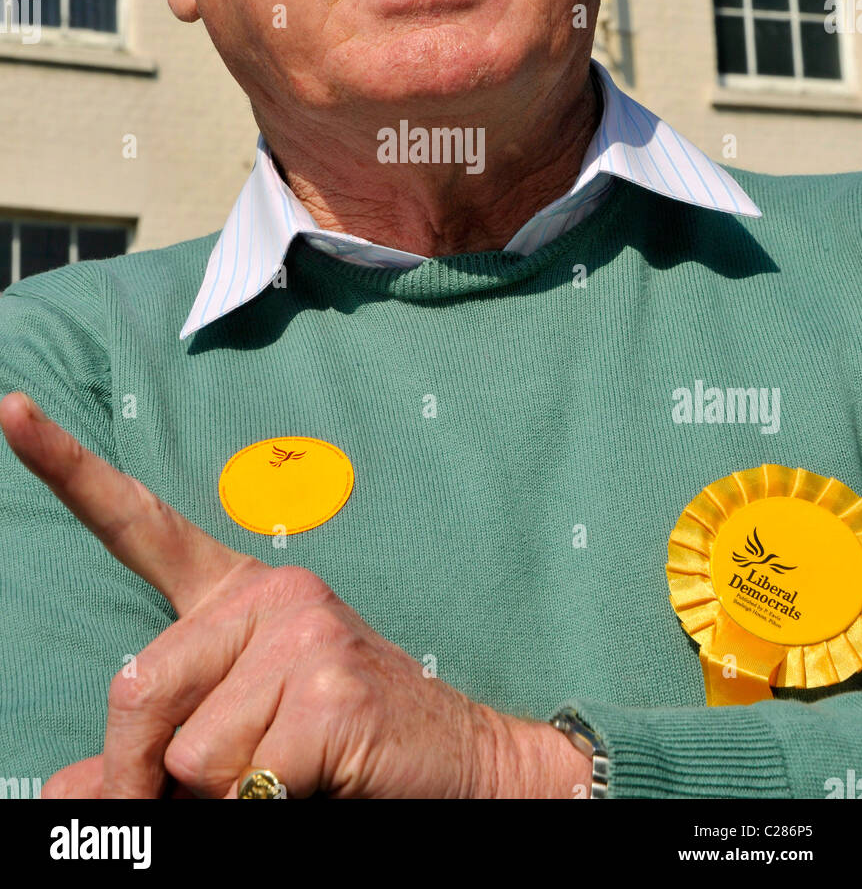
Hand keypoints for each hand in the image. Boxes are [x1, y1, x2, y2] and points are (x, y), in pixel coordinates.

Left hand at [0, 392, 588, 799]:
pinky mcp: (328, 688)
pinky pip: (238, 778)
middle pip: (135, 688)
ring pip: (185, 752)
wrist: (465, 764)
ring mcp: (302, 630)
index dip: (68, 468)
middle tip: (213, 794)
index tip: (11, 408)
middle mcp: (266, 592)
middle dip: (143, 776)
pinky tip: (320, 779)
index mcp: (236, 593)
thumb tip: (68, 793)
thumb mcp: (236, 738)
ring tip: (292, 773)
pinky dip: (266, 805)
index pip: (139, 524)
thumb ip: (155, 745)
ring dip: (222, 795)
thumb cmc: (339, 748)